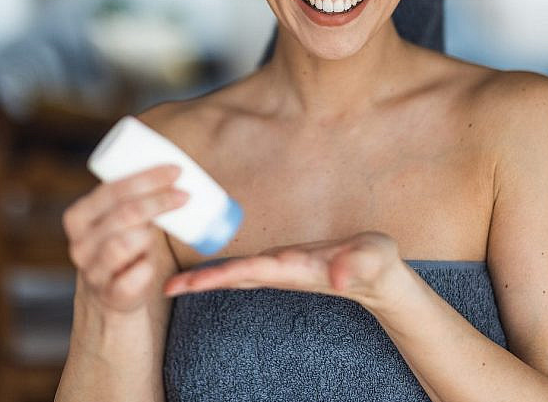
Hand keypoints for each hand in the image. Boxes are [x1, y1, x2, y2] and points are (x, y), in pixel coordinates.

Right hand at [62, 163, 188, 312]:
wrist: (114, 294)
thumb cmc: (124, 245)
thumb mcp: (117, 219)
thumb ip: (131, 196)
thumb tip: (175, 169)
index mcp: (78, 217)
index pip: (111, 190)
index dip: (145, 178)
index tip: (176, 171)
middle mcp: (79, 244)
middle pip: (122, 214)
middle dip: (158, 201)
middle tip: (184, 195)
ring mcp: (93, 271)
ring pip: (123, 244)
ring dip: (148, 234)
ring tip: (162, 230)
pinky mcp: (110, 295)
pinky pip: (131, 279)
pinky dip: (145, 270)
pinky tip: (150, 265)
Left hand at [161, 231, 413, 311]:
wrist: (381, 278)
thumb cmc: (376, 265)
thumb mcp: (373, 260)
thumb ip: (358, 266)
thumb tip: (341, 278)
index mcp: (296, 268)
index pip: (252, 270)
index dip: (221, 275)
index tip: (192, 283)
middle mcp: (283, 272)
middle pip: (235, 278)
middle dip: (202, 283)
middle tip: (166, 288)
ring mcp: (281, 271)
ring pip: (236, 275)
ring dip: (206, 279)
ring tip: (173, 284)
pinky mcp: (283, 267)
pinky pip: (245, 270)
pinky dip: (221, 271)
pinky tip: (203, 274)